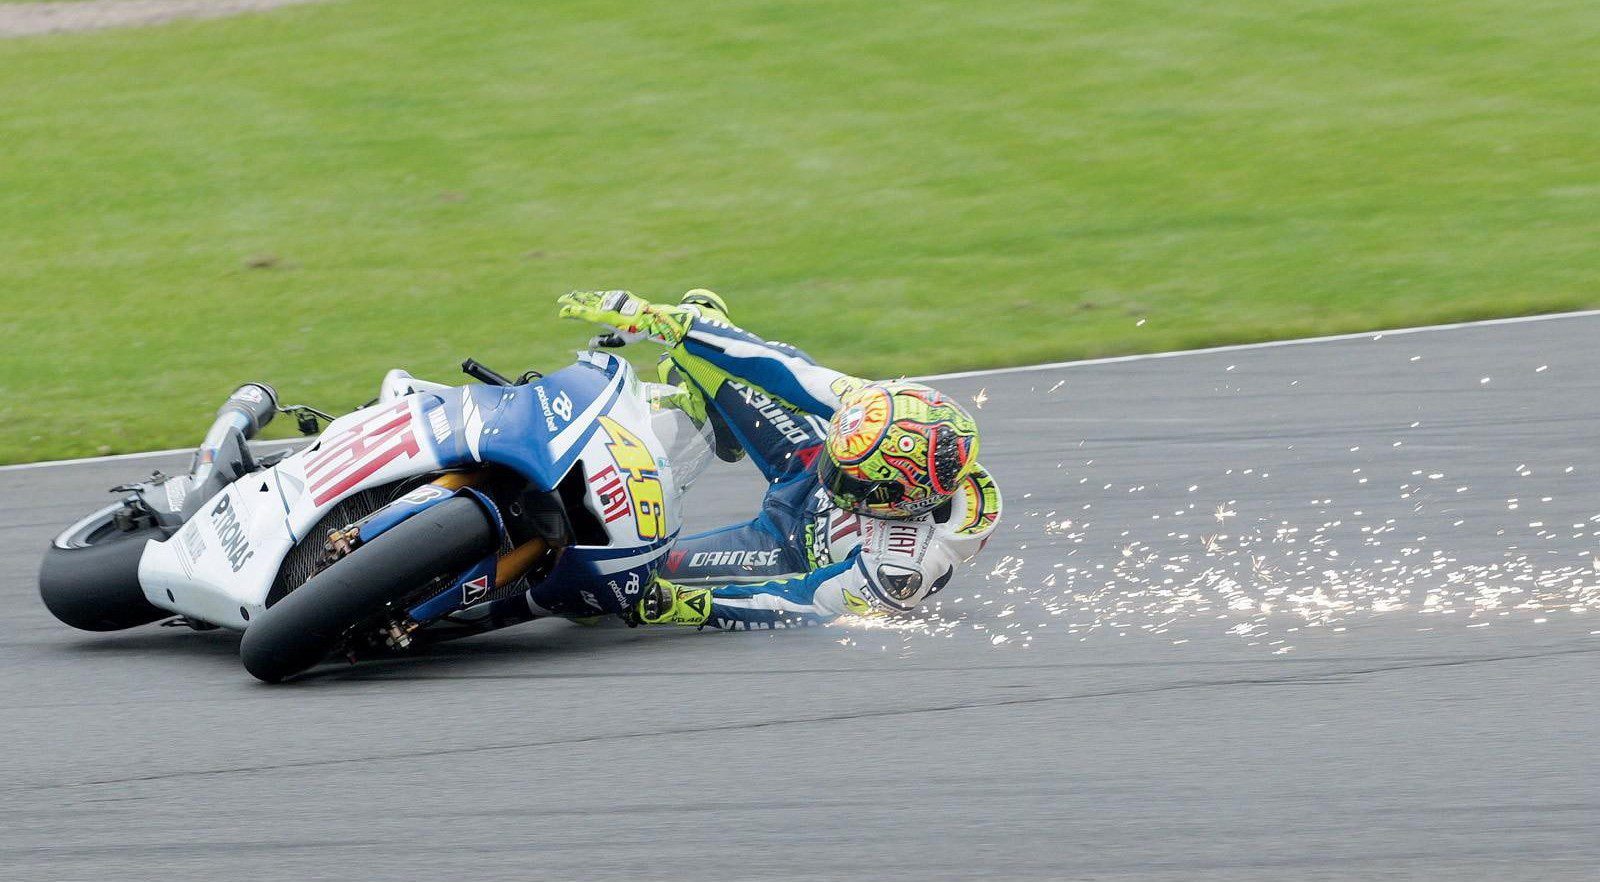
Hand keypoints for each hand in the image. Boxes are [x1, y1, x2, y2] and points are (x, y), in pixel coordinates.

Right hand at [557, 290, 690, 345]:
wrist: (652, 319)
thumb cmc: (636, 332)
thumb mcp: (619, 340)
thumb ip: (604, 341)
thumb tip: (590, 344)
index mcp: (604, 318)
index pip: (584, 314)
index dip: (572, 313)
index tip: (562, 313)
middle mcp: (607, 307)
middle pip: (586, 302)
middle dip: (573, 300)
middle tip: (561, 299)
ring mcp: (613, 299)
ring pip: (594, 297)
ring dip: (583, 296)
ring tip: (573, 295)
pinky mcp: (620, 295)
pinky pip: (603, 295)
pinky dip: (595, 295)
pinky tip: (591, 295)